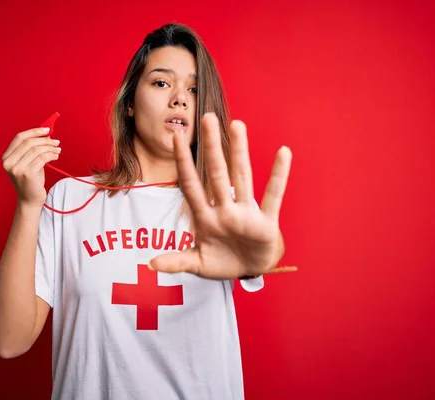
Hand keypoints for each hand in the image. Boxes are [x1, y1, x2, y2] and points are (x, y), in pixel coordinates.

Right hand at [2, 126, 61, 207]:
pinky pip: (42, 158)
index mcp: (6, 157)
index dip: (34, 131)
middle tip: (56, 141)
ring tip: (58, 149)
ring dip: (50, 147)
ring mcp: (16, 169)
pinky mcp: (27, 174)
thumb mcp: (29, 162)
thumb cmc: (31, 181)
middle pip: (29, 142)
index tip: (47, 129)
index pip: (19, 138)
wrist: (30, 200)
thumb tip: (46, 134)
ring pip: (37, 150)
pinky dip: (52, 154)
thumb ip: (33, 149)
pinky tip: (56, 156)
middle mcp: (9, 162)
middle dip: (45, 140)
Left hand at [148, 112, 291, 278]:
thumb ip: (177, 261)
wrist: (249, 271)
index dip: (183, 162)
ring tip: (237, 125)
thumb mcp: (198, 264)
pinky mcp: (265, 223)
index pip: (190, 185)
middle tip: (207, 117)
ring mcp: (245, 214)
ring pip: (242, 178)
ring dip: (240, 152)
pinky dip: (278, 176)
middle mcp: (224, 209)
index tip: (175, 136)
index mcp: (205, 218)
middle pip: (216, 173)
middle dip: (211, 147)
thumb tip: (151, 265)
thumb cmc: (222, 261)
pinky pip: (273, 196)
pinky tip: (283, 153)